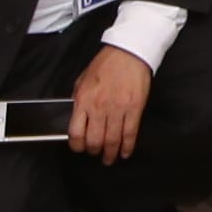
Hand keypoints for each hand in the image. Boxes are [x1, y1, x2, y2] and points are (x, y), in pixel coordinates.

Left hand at [67, 43, 151, 162]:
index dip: (77, 146)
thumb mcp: (83, 80)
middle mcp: (99, 107)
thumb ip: (78, 100)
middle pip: (94, 140)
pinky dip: (128, 147)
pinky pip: (130, 133)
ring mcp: (118, 109)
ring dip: (111, 153)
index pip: (76, 133)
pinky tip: (125, 152)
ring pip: (112, 140)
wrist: (128, 53)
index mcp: (84, 100)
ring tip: (110, 158)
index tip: (79, 148)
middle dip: (94, 151)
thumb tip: (77, 117)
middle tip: (96, 153)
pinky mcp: (135, 109)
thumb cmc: (106, 64)